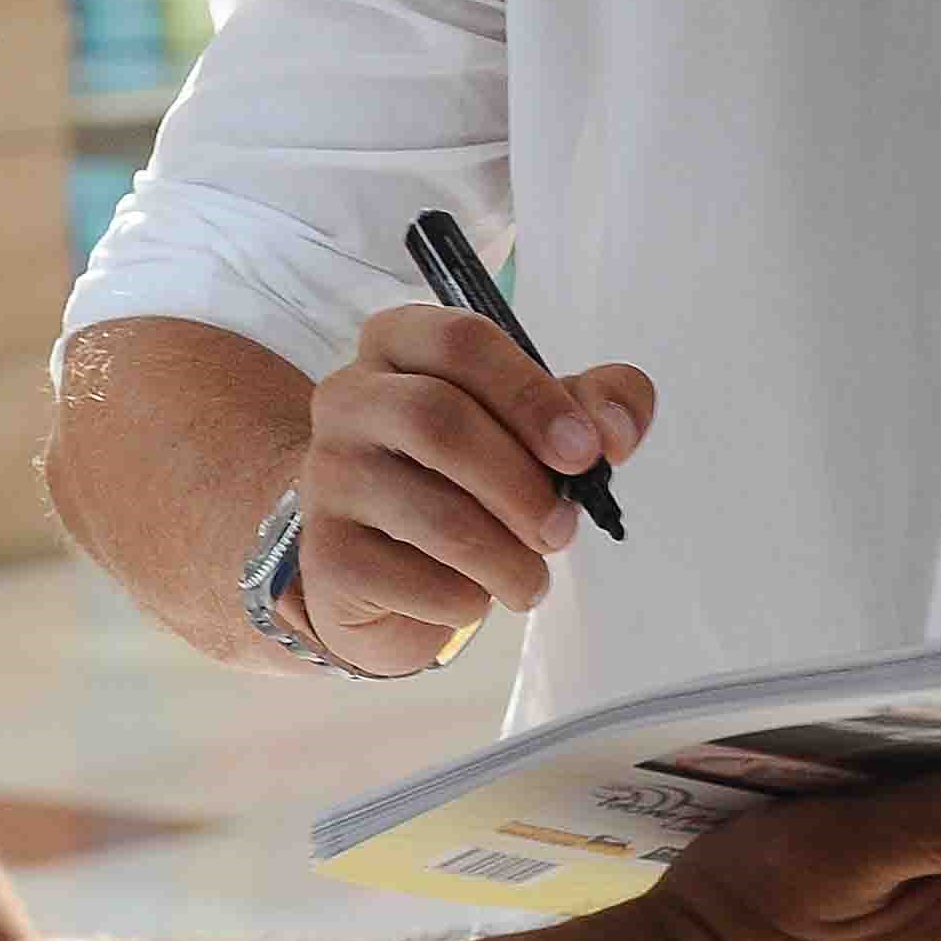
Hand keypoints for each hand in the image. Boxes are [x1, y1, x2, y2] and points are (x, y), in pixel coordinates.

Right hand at [294, 303, 654, 676]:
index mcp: (399, 344)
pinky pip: (414, 580)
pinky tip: (473, 596)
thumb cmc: (458, 478)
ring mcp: (328, 476)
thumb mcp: (529, 426)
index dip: (533, 395)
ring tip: (531, 578)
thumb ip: (590, 407)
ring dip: (507, 557)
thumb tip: (615, 430)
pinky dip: (466, 600)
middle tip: (564, 529)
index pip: (462, 341)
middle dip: (521, 484)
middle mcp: (348, 398)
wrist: (371, 565)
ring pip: (433, 512)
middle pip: (439, 421)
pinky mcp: (324, 555)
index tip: (586, 451)